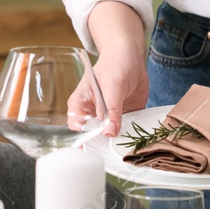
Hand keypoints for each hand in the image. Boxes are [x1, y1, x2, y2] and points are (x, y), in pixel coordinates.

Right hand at [68, 1, 150, 136]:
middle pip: (91, 136)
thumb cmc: (114, 64)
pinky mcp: (123, 118)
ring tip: (122, 149)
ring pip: (108, 137)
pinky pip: (124, 132)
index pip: (75, 126)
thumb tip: (109, 132)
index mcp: (81, 104)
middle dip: (100, 145)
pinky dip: (128, 137)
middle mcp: (93, 113)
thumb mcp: (112, 86)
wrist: (131, 57)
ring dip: (115, 143)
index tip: (92, 147)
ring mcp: (108, 117)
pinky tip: (134, 141)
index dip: (82, 138)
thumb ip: (111, 110)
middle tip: (109, 152)